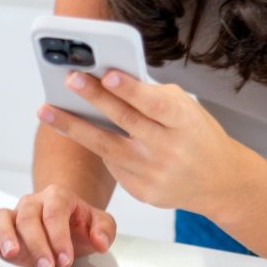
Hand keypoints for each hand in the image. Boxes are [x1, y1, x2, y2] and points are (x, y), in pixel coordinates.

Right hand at [0, 183, 115, 266]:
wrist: (66, 221)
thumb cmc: (80, 223)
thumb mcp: (100, 223)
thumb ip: (105, 230)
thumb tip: (100, 241)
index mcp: (58, 196)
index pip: (55, 212)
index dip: (59, 236)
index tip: (65, 259)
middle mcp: (32, 202)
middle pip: (29, 217)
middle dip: (38, 244)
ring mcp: (14, 215)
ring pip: (2, 217)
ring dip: (5, 236)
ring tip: (11, 255)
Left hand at [40, 70, 243, 212]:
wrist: (219, 180)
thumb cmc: (198, 135)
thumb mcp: (186, 108)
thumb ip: (152, 96)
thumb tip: (108, 79)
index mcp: (184, 122)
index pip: (153, 103)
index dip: (129, 90)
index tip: (105, 73)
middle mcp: (169, 149)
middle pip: (124, 122)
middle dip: (93, 99)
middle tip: (68, 80)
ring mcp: (154, 174)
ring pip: (106, 148)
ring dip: (73, 127)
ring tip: (46, 111)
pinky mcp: (143, 192)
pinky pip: (113, 165)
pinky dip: (97, 147)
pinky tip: (79, 132)